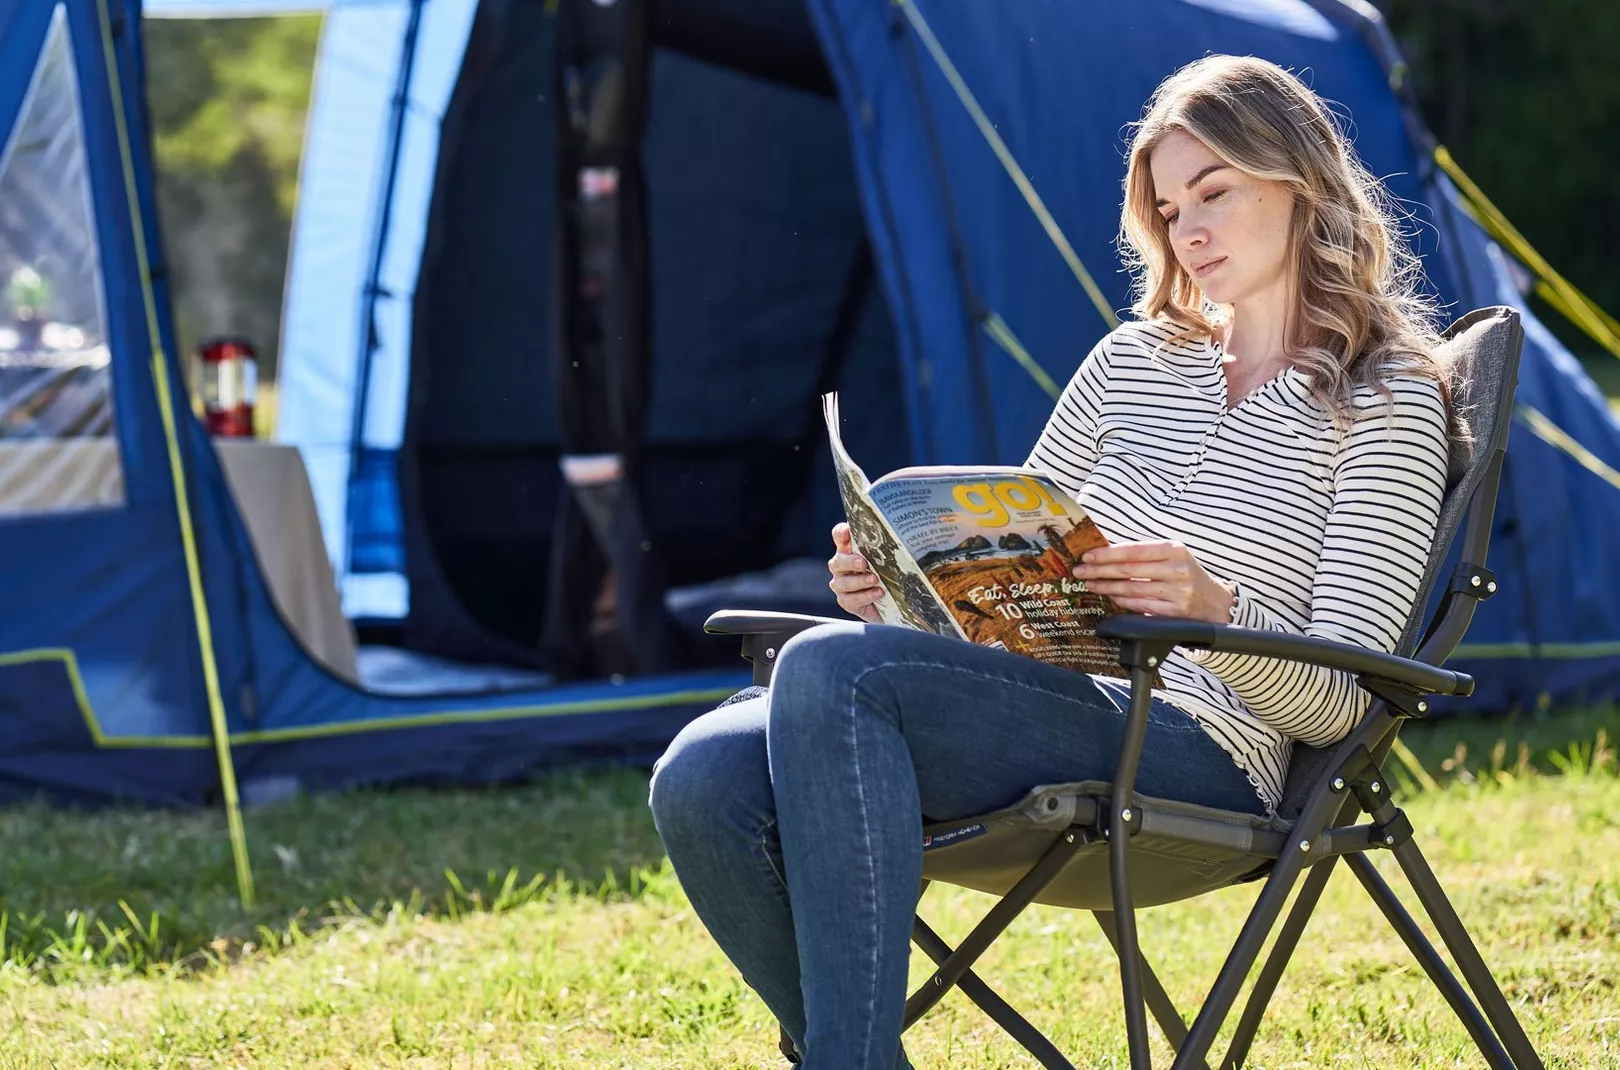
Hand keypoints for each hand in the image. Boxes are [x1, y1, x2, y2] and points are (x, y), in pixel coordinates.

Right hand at [828, 523, 883, 622]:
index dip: (841, 533)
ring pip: (843, 582)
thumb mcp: (890, 559)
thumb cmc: (889, 575)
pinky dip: (865, 596)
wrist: (891, 604)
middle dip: (850, 561)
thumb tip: (920, 535)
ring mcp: (842, 585)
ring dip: (859, 581)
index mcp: (850, 550)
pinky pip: (851, 600)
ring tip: (875, 579)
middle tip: (864, 563)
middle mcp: (842, 566)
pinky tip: (878, 593)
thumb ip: (892, 547)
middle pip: (838, 561)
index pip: (839, 536)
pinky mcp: (847, 602)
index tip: (847, 531)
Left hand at [1071, 540, 1234, 622]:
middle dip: (1100, 570)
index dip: (1108, 554)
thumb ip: (1145, 554)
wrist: (1213, 601)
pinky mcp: (1175, 611)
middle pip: (1129, 570)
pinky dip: (1122, 600)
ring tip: (1090, 583)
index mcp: (1174, 549)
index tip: (1088, 556)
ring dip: (1107, 586)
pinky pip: (1141, 605)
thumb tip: (1107, 553)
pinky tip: (1110, 596)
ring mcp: (1177, 591)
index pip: (1134, 550)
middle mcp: (1177, 569)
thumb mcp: (1173, 556)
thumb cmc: (1185, 573)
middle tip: (1080, 571)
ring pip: (1132, 589)